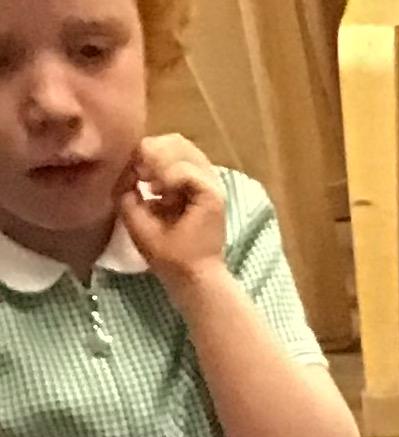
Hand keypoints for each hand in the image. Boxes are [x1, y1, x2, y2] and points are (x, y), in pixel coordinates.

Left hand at [116, 136, 226, 283]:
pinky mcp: (213, 196)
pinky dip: (171, 175)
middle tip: (141, 175)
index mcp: (184, 181)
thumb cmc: (166, 253)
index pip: (167, 146)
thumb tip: (127, 163)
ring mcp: (209, 185)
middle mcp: (199, 178)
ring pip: (183, 147)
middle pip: (176, 140)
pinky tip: (160, 192)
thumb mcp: (135, 213)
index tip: (135, 174)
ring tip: (151, 185)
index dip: (146, 151)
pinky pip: (189, 171)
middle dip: (152, 151)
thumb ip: (127, 185)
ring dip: (160, 160)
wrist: (187, 277)